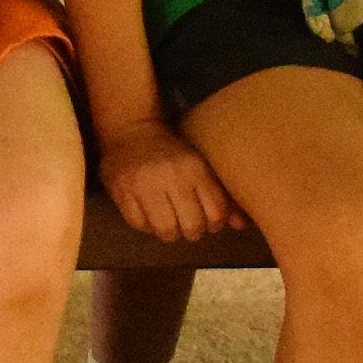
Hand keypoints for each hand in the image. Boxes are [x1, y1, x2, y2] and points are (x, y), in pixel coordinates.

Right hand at [94, 114, 236, 243]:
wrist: (131, 130)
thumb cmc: (172, 152)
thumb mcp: (199, 165)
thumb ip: (221, 194)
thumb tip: (241, 225)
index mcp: (194, 167)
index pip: (215, 212)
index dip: (215, 224)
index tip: (209, 220)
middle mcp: (170, 176)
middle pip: (192, 225)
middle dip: (192, 231)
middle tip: (188, 224)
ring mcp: (143, 185)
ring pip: (166, 230)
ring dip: (169, 232)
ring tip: (168, 222)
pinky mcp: (121, 193)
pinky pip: (140, 225)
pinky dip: (146, 226)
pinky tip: (149, 214)